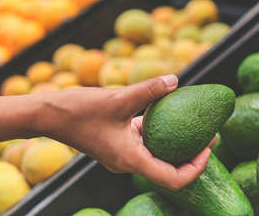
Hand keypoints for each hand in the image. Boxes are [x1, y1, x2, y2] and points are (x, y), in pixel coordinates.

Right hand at [35, 75, 212, 189]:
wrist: (48, 114)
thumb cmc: (79, 110)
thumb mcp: (118, 97)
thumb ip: (149, 89)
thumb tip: (176, 80)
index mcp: (130, 160)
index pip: (171, 178)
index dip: (194, 169)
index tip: (208, 151)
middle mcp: (127, 162)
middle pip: (167, 167)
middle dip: (191, 155)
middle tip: (209, 136)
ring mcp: (121, 154)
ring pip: (155, 154)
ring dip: (175, 142)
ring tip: (193, 125)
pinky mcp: (115, 143)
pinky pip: (142, 142)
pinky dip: (157, 132)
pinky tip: (166, 113)